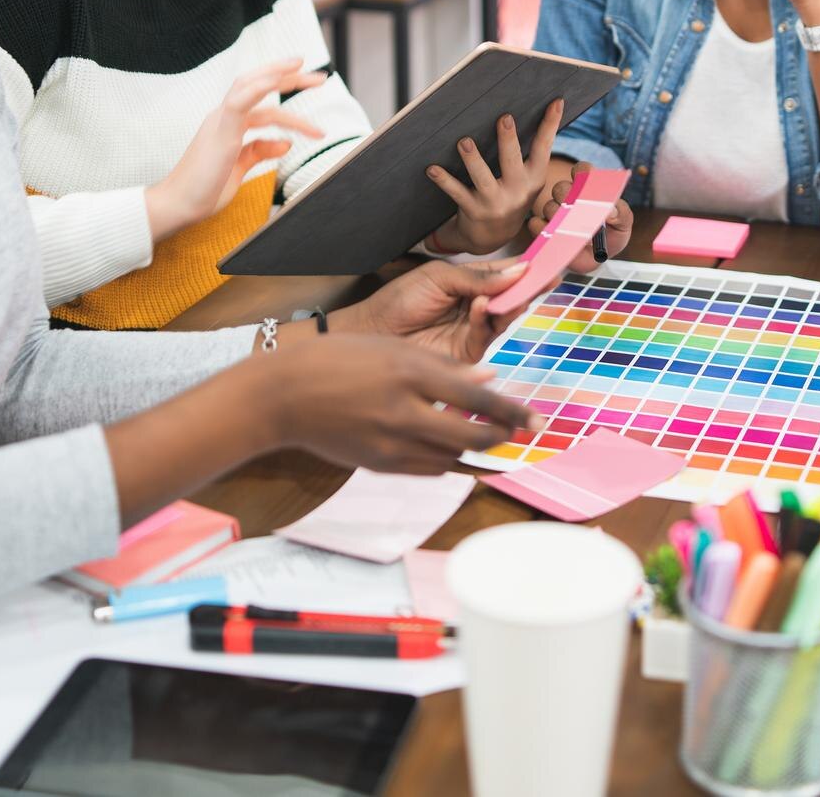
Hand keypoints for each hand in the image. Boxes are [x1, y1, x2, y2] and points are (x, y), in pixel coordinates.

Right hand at [145, 59, 324, 239]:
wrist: (178, 206)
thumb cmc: (203, 189)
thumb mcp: (238, 167)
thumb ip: (259, 151)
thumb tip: (287, 142)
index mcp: (227, 124)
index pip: (257, 96)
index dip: (279, 83)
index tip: (304, 77)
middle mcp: (223, 117)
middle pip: (256, 83)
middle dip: (288, 75)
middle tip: (320, 76)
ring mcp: (220, 122)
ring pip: (251, 87)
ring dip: (284, 79)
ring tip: (316, 81)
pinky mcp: (220, 133)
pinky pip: (239, 103)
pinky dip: (258, 89)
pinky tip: (277, 82)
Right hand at [268, 336, 540, 474]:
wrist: (282, 397)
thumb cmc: (334, 360)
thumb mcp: (390, 350)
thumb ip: (441, 367)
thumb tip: (488, 379)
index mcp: (409, 375)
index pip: (477, 400)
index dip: (512, 412)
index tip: (537, 421)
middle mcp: (404, 413)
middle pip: (471, 436)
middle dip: (500, 436)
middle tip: (517, 431)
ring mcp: (390, 445)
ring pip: (451, 455)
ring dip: (470, 445)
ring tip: (478, 433)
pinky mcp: (379, 465)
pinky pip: (427, 468)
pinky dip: (443, 458)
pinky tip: (445, 445)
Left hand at [340, 258, 536, 362]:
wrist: (372, 333)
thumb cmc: (398, 301)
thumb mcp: (438, 278)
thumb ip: (477, 276)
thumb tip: (519, 270)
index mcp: (469, 282)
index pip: (504, 273)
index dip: (526, 267)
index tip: (549, 260)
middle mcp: (476, 305)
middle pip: (512, 295)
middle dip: (530, 286)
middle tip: (549, 277)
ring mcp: (474, 329)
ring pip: (505, 315)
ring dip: (513, 302)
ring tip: (516, 291)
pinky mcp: (468, 352)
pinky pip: (487, 333)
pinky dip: (488, 318)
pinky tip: (482, 306)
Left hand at [424, 100, 562, 253]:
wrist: (493, 236)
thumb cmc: (510, 196)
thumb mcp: (526, 180)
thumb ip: (527, 154)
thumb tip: (519, 113)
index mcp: (534, 179)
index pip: (544, 148)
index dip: (550, 125)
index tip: (556, 101)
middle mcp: (518, 191)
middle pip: (512, 161)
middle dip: (508, 140)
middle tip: (504, 118)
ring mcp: (495, 203)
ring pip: (483, 178)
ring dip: (472, 160)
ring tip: (464, 142)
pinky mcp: (474, 210)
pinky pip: (457, 192)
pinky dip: (444, 180)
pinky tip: (432, 168)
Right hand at [526, 160, 632, 274]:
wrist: (599, 257)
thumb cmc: (613, 235)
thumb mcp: (624, 224)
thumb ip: (622, 214)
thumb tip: (611, 211)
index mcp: (589, 188)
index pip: (582, 169)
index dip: (583, 172)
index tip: (586, 182)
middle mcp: (569, 196)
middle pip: (561, 187)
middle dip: (569, 198)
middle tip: (579, 213)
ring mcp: (554, 212)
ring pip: (549, 207)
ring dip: (561, 221)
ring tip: (574, 233)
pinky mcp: (542, 228)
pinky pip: (535, 224)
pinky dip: (545, 231)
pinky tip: (557, 238)